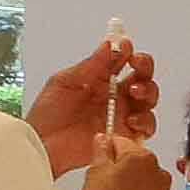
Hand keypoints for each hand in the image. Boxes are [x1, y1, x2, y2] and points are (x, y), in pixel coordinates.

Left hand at [27, 31, 151, 168]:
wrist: (42, 145)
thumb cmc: (47, 114)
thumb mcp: (65, 82)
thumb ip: (90, 65)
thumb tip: (110, 44)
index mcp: (100, 80)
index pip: (123, 61)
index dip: (129, 52)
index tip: (126, 47)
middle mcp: (114, 96)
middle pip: (142, 78)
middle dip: (144, 68)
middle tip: (136, 64)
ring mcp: (120, 116)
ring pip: (148, 101)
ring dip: (148, 92)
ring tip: (134, 92)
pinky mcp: (124, 136)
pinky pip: (145, 129)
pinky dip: (145, 121)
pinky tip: (131, 119)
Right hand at [81, 132, 173, 189]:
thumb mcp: (95, 171)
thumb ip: (101, 149)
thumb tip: (103, 139)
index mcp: (141, 156)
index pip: (121, 141)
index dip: (108, 149)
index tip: (101, 158)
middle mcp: (157, 170)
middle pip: (135, 157)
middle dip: (121, 165)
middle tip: (105, 181)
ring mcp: (162, 189)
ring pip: (144, 176)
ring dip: (132, 180)